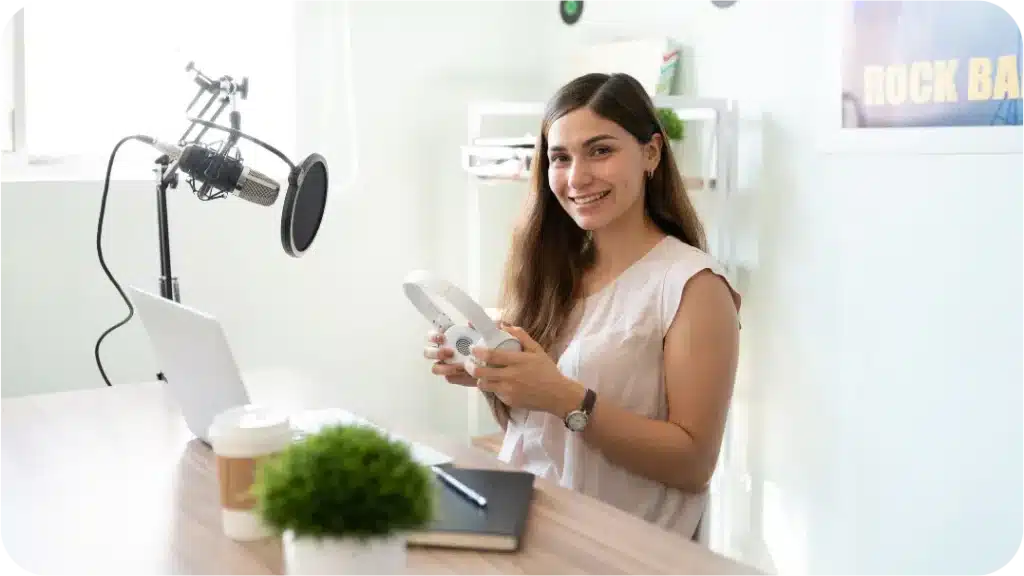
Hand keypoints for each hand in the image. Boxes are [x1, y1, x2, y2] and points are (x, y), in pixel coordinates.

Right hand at [423, 329, 476, 385]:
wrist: (488, 361)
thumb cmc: (480, 344)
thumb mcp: (479, 333)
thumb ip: (474, 328)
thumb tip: (470, 324)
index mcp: (444, 339)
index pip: (431, 337)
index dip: (433, 337)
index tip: (443, 338)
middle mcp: (441, 352)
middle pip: (428, 353)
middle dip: (437, 353)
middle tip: (451, 352)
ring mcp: (445, 365)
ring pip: (436, 368)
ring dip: (444, 368)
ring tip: (459, 366)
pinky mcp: (452, 376)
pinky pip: (449, 378)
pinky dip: (455, 376)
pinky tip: (465, 373)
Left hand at [465, 325, 584, 416]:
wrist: (557, 395)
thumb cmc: (547, 370)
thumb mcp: (537, 350)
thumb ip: (521, 336)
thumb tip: (505, 325)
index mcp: (517, 361)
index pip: (492, 356)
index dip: (478, 352)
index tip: (472, 348)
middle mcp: (510, 377)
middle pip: (481, 373)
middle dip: (470, 367)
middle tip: (469, 362)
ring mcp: (508, 391)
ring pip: (483, 385)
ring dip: (480, 379)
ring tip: (482, 374)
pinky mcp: (509, 401)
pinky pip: (494, 393)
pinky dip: (493, 387)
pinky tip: (498, 383)